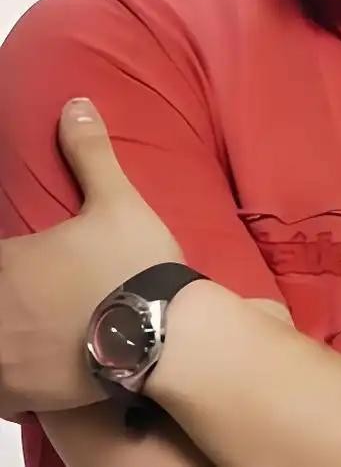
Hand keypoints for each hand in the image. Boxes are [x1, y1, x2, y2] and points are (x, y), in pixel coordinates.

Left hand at [0, 98, 182, 418]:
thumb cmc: (133, 266)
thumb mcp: (117, 200)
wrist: (162, 335)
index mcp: (4, 263)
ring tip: (24, 327)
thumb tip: (74, 105)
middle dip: (7, 293)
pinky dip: (6, 379)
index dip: (7, 259)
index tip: (21, 261)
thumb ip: (89, 154)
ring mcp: (0, 359)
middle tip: (28, 291)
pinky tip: (25, 368)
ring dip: (4, 332)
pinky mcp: (17, 396)